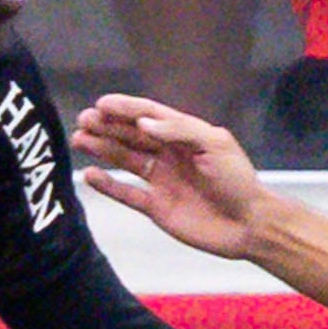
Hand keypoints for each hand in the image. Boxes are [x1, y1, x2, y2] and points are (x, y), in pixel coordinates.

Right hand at [73, 91, 270, 257]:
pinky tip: (90, 174)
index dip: (126, 108)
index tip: (102, 103)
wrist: (249, 225)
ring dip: (102, 149)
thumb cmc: (237, 181)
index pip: (150, 115)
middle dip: (107, 126)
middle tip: (84, 120)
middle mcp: (170, 154)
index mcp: (186, 135)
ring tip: (79, 140)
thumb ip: (179, 130)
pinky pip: (127, 192)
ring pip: (125, 160)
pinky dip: (108, 184)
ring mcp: (161, 181)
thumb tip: (144, 123)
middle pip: (132, 136)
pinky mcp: (156, 207)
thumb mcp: (215, 145)